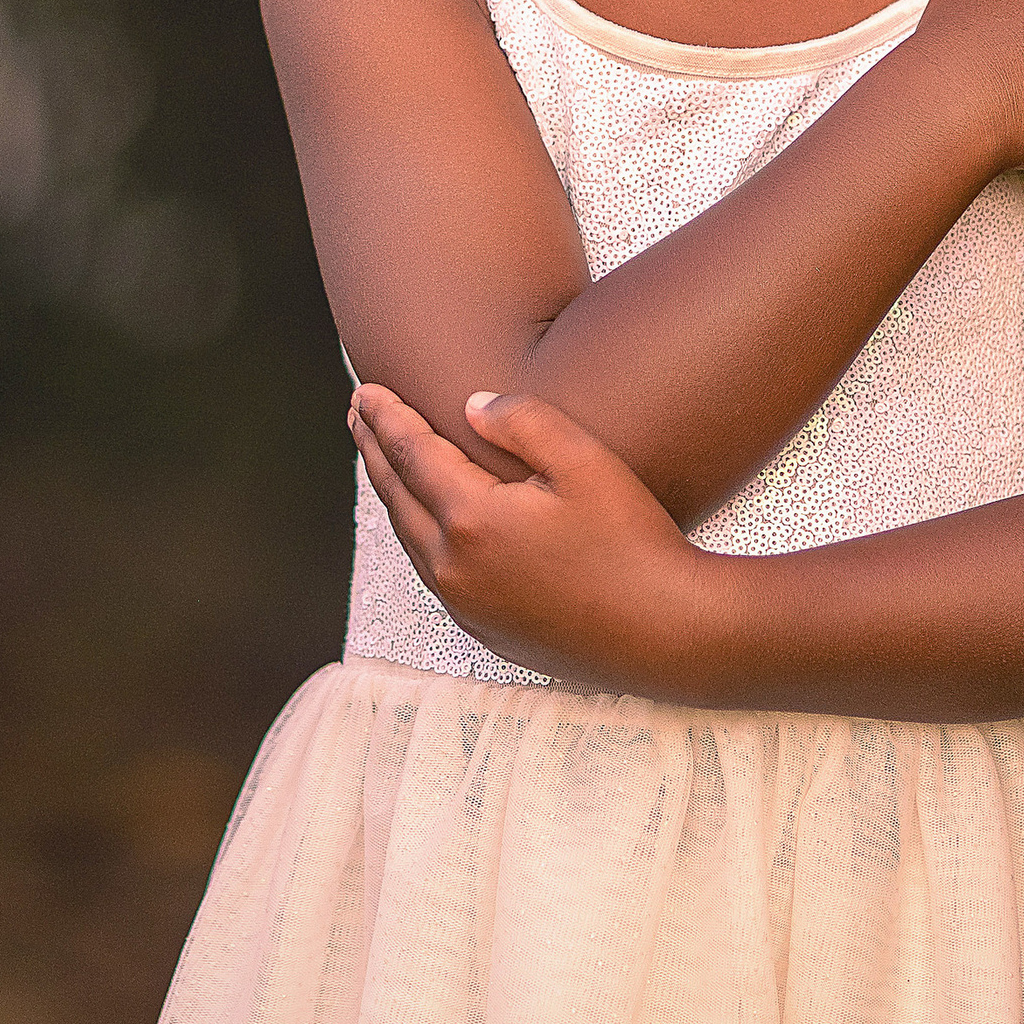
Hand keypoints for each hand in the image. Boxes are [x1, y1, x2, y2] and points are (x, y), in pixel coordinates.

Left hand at [347, 381, 724, 694]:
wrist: (664, 633)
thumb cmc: (631, 540)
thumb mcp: (584, 460)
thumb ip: (521, 421)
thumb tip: (470, 405)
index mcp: (472, 520)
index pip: (412, 455)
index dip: (387, 418)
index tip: (366, 390)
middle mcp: (455, 567)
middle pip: (397, 497)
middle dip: (374, 450)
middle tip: (358, 414)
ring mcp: (467, 605)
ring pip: (409, 538)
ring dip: (391, 493)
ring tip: (382, 461)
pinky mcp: (485, 629)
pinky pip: (432, 572)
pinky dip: (416, 534)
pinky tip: (426, 523)